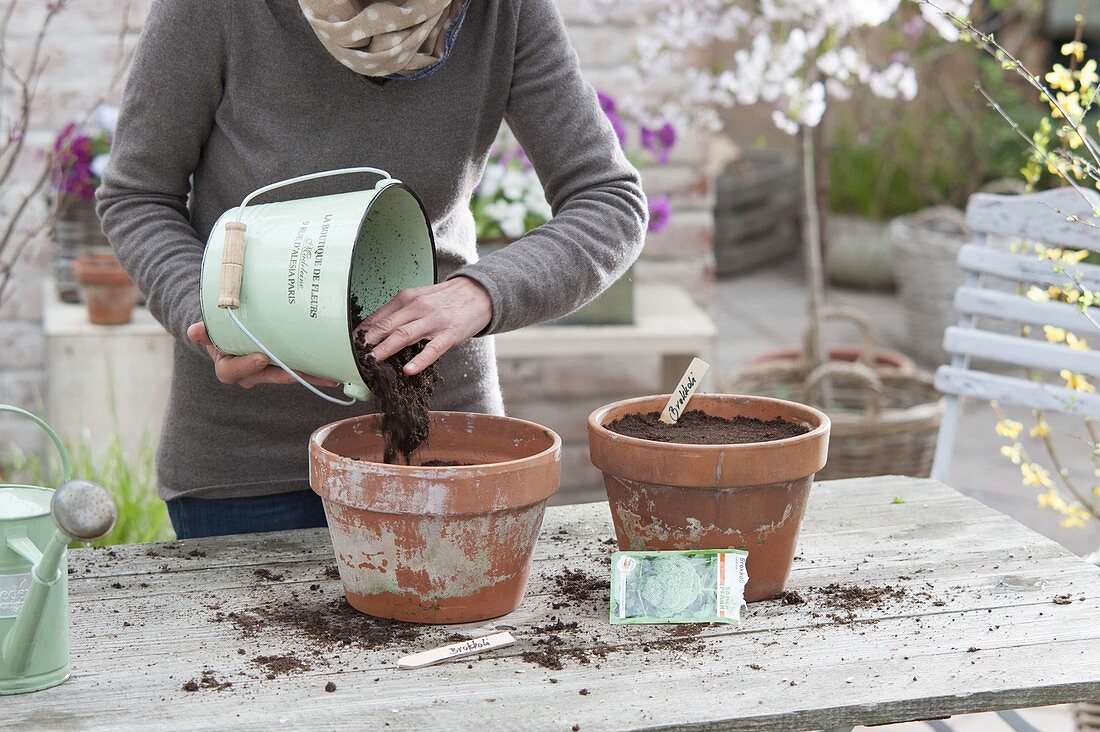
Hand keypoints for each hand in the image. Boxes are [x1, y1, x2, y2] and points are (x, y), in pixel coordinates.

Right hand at [187, 322, 339, 388]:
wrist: (229, 333)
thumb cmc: (219, 329)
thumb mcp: (209, 329)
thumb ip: (204, 331)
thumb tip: (194, 331)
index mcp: (228, 367)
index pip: (234, 372)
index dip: (247, 366)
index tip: (261, 357)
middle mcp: (250, 375)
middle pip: (270, 376)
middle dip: (291, 374)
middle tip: (308, 372)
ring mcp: (268, 372)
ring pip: (289, 375)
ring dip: (310, 376)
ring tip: (330, 376)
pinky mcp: (284, 367)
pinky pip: (299, 369)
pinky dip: (315, 370)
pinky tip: (334, 371)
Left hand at [356, 277, 492, 375]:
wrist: (479, 292)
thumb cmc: (447, 298)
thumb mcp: (420, 297)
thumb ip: (399, 311)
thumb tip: (375, 329)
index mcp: (407, 298)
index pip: (378, 317)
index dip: (362, 332)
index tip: (349, 345)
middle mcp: (417, 307)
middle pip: (387, 326)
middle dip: (368, 342)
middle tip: (353, 355)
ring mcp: (434, 321)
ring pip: (404, 335)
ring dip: (386, 349)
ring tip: (372, 362)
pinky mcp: (450, 333)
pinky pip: (433, 349)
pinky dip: (420, 360)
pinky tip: (409, 370)